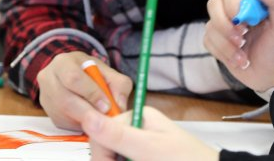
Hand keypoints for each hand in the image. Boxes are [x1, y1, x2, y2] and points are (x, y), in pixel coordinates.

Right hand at [37, 51, 131, 130]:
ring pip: (65, 115)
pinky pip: (65, 124)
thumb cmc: (91, 72)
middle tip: (105, 119)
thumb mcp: (107, 71)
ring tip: (100, 118)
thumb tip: (119, 105)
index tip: (107, 105)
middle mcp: (48, 78)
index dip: (91, 94)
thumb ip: (119, 84)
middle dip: (89, 112)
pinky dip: (80, 125)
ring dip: (85, 120)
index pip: (74, 79)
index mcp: (63, 62)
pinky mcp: (49, 113)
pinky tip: (89, 118)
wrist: (71, 75)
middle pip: (66, 100)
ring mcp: (45, 97)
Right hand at [82, 106, 218, 160]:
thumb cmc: (186, 160)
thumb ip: (118, 135)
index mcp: (136, 118)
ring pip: (115, 158)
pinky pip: (126, 160)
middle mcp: (136, 130)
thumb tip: (87, 116)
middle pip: (106, 149)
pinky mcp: (141, 158)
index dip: (101, 154)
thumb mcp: (149, 149)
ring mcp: (139, 148)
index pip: (101, 132)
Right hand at [204, 0, 273, 90]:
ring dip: (227, 45)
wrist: (272, 75)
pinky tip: (239, 60)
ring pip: (210, 26)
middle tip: (242, 40)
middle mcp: (235, 8)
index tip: (245, 23)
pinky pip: (208, 41)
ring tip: (244, 57)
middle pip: (213, 3)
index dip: (232, 4)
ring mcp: (224, 24)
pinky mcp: (216, 40)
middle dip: (225, 26)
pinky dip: (223, 54)